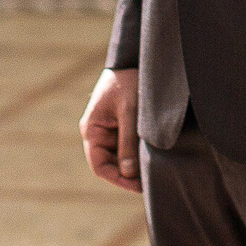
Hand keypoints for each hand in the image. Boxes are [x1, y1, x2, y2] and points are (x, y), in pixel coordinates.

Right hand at [79, 68, 141, 192]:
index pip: (99, 166)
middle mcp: (98, 133)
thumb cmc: (128, 82)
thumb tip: (129, 173)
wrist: (134, 59)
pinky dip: (138, 154)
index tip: (137, 186)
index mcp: (92, 129)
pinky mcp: (122, 127)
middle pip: (110, 165)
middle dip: (128, 175)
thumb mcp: (129, 112)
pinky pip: (128, 147)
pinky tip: (153, 159)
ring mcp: (110, 131)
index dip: (118, 179)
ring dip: (134, 165)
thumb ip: (127, 142)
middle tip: (151, 182)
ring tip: (153, 172)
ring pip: (121, 158)